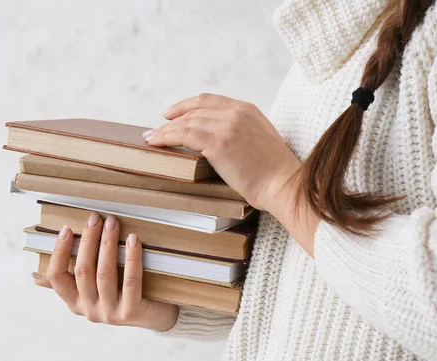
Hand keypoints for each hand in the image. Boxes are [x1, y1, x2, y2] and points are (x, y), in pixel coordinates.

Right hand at [35, 213, 178, 331]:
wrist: (154, 317)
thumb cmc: (123, 295)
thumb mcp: (95, 290)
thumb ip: (73, 281)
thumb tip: (38, 277)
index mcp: (75, 302)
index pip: (56, 277)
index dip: (59, 252)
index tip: (67, 229)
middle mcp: (89, 310)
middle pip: (83, 270)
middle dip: (88, 240)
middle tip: (95, 218)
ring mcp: (110, 313)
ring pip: (105, 273)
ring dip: (108, 244)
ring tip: (112, 223)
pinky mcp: (131, 311)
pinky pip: (131, 280)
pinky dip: (132, 258)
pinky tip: (133, 240)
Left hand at [143, 93, 301, 210]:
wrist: (284, 184)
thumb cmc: (275, 173)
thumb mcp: (261, 141)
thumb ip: (242, 133)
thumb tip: (220, 142)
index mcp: (248, 109)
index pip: (209, 100)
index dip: (187, 105)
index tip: (172, 113)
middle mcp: (236, 112)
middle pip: (195, 110)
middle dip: (172, 118)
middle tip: (156, 129)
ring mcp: (227, 126)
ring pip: (186, 122)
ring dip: (164, 130)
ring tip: (151, 138)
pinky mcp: (219, 143)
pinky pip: (183, 135)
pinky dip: (166, 138)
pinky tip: (157, 143)